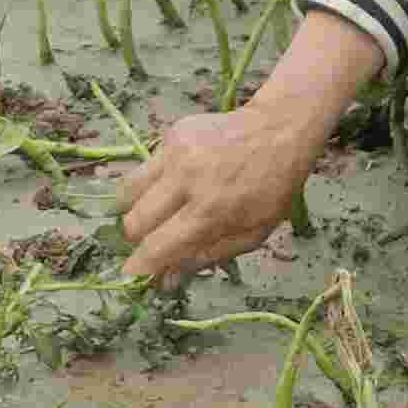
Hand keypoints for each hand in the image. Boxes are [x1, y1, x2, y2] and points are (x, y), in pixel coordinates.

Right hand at [117, 11, 381, 287]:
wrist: (279, 129)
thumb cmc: (272, 188)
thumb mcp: (253, 233)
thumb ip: (207, 256)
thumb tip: (166, 278)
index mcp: (209, 211)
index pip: (156, 247)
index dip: (140, 266)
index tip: (133, 272)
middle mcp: (186, 180)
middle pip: (134, 222)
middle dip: (137, 239)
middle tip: (154, 238)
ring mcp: (175, 153)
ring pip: (128, 191)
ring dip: (135, 208)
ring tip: (155, 211)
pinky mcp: (172, 133)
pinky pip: (146, 166)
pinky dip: (153, 181)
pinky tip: (177, 179)